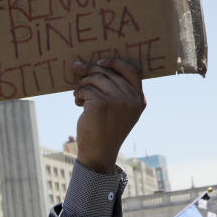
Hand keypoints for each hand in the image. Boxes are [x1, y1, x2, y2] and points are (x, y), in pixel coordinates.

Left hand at [72, 58, 145, 173]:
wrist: (98, 153)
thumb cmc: (105, 131)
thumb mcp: (117, 110)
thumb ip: (114, 90)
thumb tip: (89, 65)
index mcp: (139, 99)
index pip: (131, 70)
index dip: (114, 62)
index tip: (99, 63)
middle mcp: (131, 98)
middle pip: (108, 73)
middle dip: (90, 71)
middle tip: (76, 69)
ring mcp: (117, 101)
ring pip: (95, 79)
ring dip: (82, 85)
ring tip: (78, 96)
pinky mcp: (101, 104)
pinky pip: (86, 89)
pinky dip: (79, 94)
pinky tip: (78, 103)